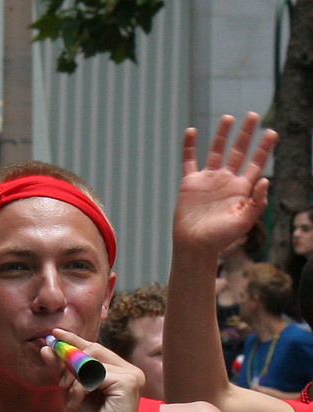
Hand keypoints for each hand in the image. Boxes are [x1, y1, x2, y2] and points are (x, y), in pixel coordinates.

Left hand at [42, 329, 143, 411]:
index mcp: (118, 371)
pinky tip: (77, 405)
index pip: (94, 348)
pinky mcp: (128, 382)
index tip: (55, 333)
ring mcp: (131, 375)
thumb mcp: (71, 392)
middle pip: (92, 350)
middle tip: (59, 379)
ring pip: (90, 362)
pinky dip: (79, 390)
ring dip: (72, 381)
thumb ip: (62, 370)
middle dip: (69, 362)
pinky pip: (93, 376)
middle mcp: (129, 370)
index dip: (74, 340)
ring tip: (70, 400)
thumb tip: (47, 347)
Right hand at [174, 113, 276, 255]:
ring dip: (222, 134)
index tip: (271, 132)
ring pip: (216, 151)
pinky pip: (189, 161)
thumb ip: (257, 203)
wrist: (194, 246)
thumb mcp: (243, 222)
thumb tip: (266, 180)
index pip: (256, 163)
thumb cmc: (219, 238)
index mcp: (241, 189)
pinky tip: (191, 131)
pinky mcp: (190, 183)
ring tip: (228, 117)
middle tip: (254, 115)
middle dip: (246, 134)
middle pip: (239, 152)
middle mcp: (226, 181)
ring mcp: (208, 180)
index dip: (264, 148)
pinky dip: (189, 146)